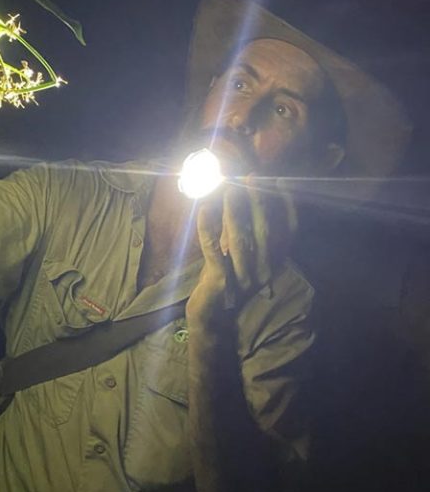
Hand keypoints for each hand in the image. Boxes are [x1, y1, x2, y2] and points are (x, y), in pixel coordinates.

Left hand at [187, 180, 296, 328]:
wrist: (212, 315)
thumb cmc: (227, 276)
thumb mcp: (241, 252)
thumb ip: (244, 227)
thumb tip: (242, 191)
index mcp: (274, 262)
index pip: (288, 230)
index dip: (286, 205)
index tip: (278, 180)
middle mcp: (263, 269)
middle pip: (265, 231)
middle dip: (257, 201)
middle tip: (249, 177)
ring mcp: (242, 277)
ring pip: (240, 239)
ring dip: (233, 211)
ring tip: (228, 187)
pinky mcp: (219, 280)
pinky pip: (212, 250)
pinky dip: (207, 228)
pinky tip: (203, 209)